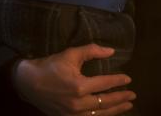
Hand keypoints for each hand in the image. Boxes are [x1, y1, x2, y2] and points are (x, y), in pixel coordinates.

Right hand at [14, 44, 134, 115]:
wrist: (28, 82)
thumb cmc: (51, 66)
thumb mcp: (71, 54)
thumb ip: (92, 51)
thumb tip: (111, 51)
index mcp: (79, 86)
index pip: (105, 84)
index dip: (118, 81)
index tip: (128, 79)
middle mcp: (78, 103)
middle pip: (105, 102)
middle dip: (121, 98)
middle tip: (132, 95)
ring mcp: (72, 114)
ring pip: (99, 114)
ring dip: (115, 110)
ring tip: (127, 106)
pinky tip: (108, 114)